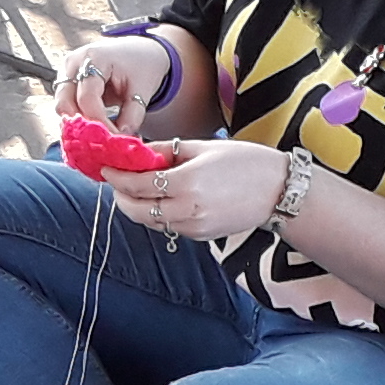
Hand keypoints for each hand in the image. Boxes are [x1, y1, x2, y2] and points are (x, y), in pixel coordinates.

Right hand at [57, 31, 174, 132]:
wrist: (139, 52)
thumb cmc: (140, 66)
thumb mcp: (142, 91)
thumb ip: (132, 117)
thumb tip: (120, 141)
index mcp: (94, 58)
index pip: (88, 98)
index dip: (98, 123)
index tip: (113, 141)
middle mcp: (74, 63)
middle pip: (65, 102)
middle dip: (80, 126)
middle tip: (100, 143)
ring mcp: (66, 72)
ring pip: (62, 106)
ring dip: (77, 124)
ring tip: (98, 138)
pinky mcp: (67, 82)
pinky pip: (66, 105)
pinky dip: (77, 119)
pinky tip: (92, 130)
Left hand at [110, 136, 287, 246]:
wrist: (277, 191)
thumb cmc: (244, 162)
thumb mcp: (202, 147)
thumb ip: (166, 152)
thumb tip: (138, 152)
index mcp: (187, 183)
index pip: (138, 185)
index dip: (118, 178)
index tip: (107, 169)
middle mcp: (188, 210)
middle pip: (137, 211)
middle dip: (122, 198)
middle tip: (117, 183)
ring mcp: (194, 227)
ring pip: (151, 222)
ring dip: (138, 207)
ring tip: (136, 190)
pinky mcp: (201, 236)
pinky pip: (169, 227)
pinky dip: (158, 214)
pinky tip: (161, 200)